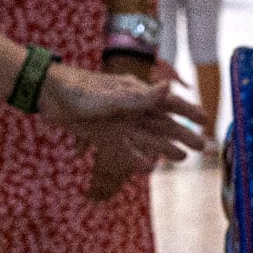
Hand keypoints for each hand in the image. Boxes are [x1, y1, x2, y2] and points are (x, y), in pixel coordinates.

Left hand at [41, 59, 208, 188]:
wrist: (46, 94)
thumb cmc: (78, 91)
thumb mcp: (111, 97)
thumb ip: (140, 98)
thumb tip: (169, 87)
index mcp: (135, 93)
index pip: (168, 103)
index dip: (187, 111)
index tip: (206, 119)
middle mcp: (129, 108)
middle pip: (161, 123)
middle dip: (182, 134)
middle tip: (203, 147)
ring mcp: (116, 122)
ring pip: (146, 137)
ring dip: (164, 147)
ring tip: (182, 158)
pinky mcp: (102, 134)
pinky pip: (123, 148)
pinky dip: (135, 156)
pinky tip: (147, 165)